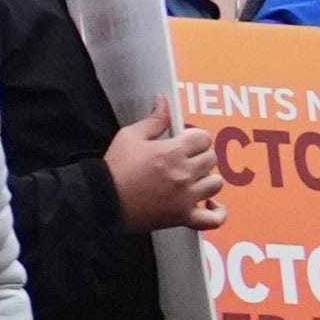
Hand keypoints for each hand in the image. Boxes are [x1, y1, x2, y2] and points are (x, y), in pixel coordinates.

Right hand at [105, 114, 224, 229]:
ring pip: (216, 183)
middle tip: (184, 160)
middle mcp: (184, 174)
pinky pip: (214, 219)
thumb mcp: (130, 136)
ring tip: (193, 179)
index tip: (184, 142)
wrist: (102, 200)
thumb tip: (164, 101)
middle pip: (211, 159)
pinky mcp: (182, 217)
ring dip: (206, 179)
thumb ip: (154, 119)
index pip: (203, 138)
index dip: (194, 138)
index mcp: (172, 152)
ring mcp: (186, 197)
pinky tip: (210, 204)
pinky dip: (217, 212)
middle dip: (199, 156)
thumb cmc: (114, 169)